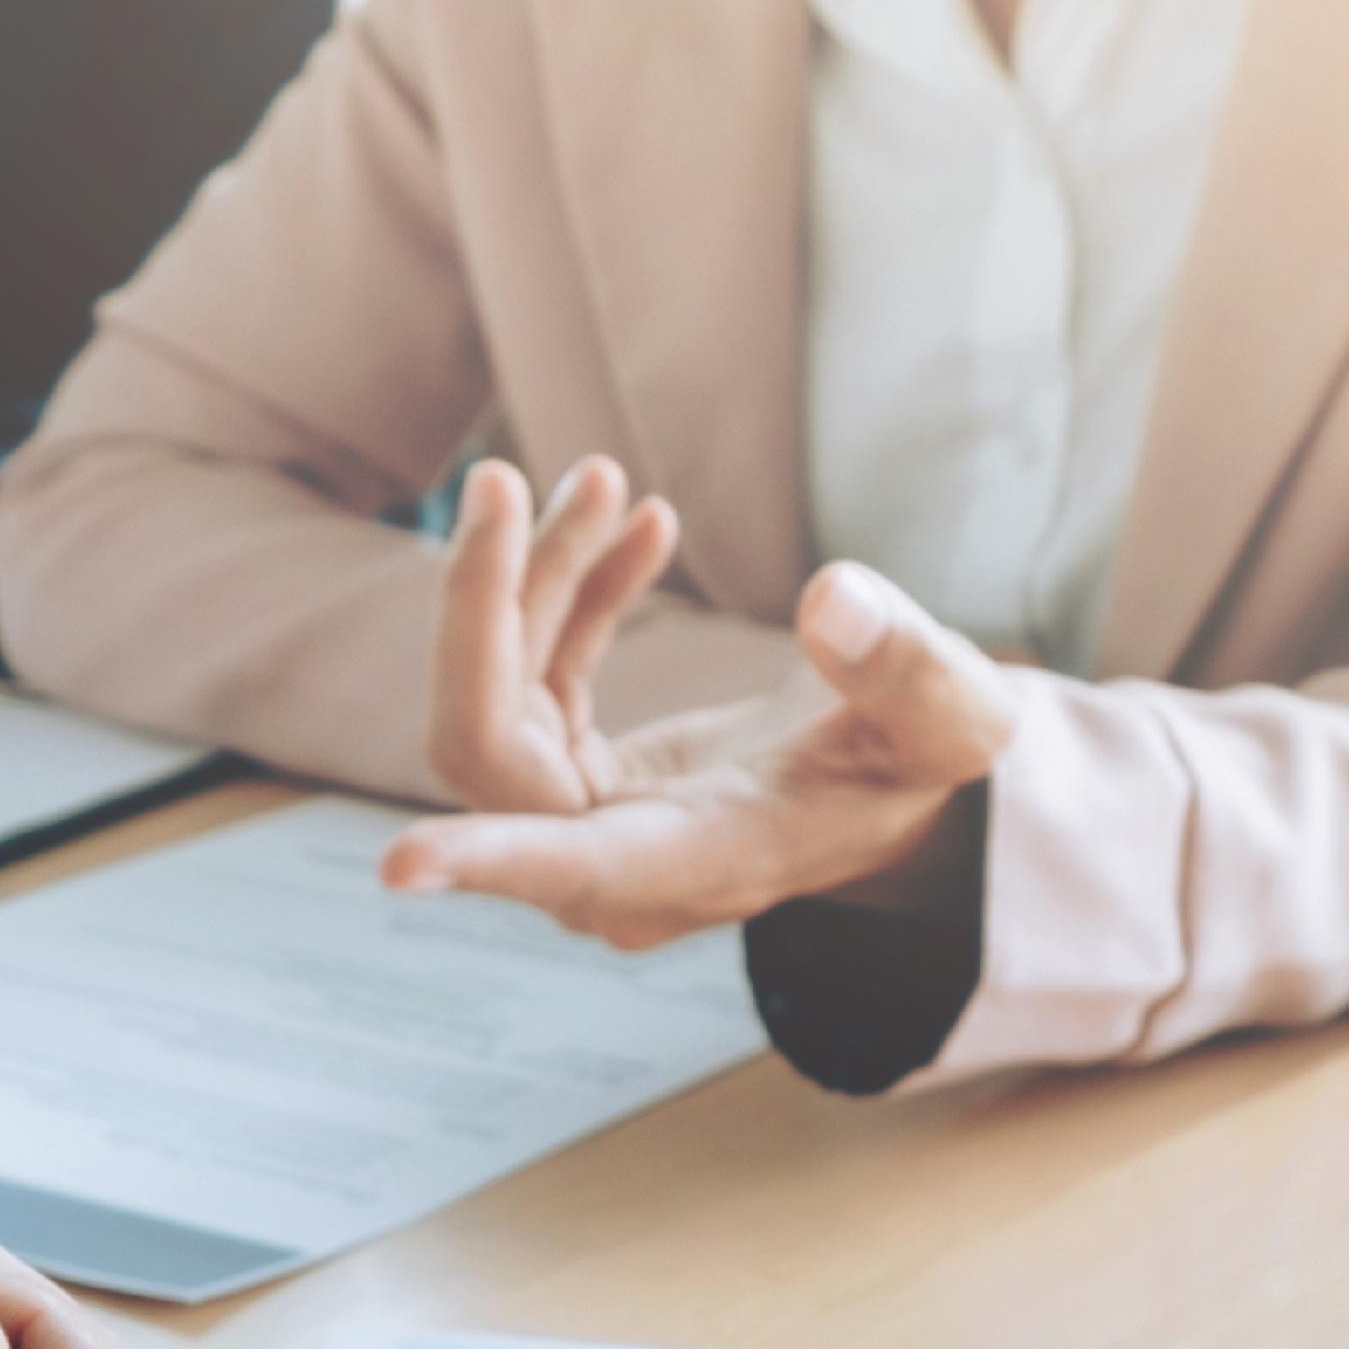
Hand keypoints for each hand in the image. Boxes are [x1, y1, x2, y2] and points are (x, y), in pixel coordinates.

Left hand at [385, 461, 1021, 948]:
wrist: (900, 783)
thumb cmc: (925, 762)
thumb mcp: (950, 715)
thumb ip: (903, 666)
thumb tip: (833, 600)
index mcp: (696, 865)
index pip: (571, 869)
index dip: (487, 859)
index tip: (398, 869)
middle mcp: (616, 859)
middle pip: (486, 747)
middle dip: (486, 606)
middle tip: (503, 479)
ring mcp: (585, 818)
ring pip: (497, 694)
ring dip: (533, 578)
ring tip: (603, 482)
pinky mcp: (576, 772)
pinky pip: (534, 676)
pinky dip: (568, 593)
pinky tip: (632, 524)